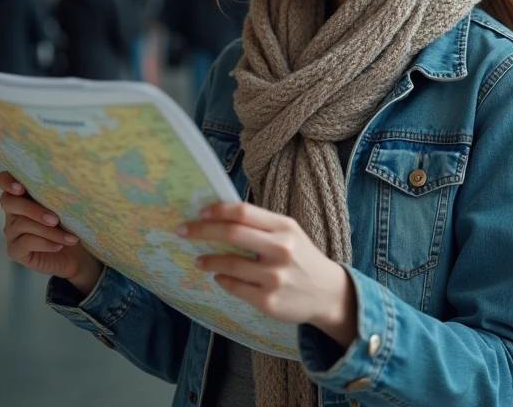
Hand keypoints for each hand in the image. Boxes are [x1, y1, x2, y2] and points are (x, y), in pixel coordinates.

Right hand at [0, 171, 103, 293]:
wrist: (77, 254)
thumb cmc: (72, 223)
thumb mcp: (68, 206)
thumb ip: (59, 194)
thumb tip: (66, 186)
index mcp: (23, 194)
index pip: (3, 180)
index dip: (7, 181)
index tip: (21, 188)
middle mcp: (12, 211)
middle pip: (9, 202)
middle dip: (33, 210)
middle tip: (56, 220)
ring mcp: (11, 231)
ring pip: (22, 224)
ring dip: (49, 231)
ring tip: (70, 237)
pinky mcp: (14, 250)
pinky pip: (26, 243)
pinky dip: (46, 244)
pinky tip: (59, 246)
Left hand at [181, 203, 357, 345]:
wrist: (328, 293)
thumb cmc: (302, 258)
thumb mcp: (290, 234)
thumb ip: (261, 225)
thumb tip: (220, 216)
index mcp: (285, 228)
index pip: (244, 212)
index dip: (218, 210)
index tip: (200, 212)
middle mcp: (281, 250)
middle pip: (232, 234)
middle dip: (202, 231)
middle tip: (183, 231)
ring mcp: (275, 277)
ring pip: (229, 264)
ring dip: (208, 260)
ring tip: (199, 260)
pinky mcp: (269, 301)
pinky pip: (235, 287)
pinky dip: (222, 279)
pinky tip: (218, 276)